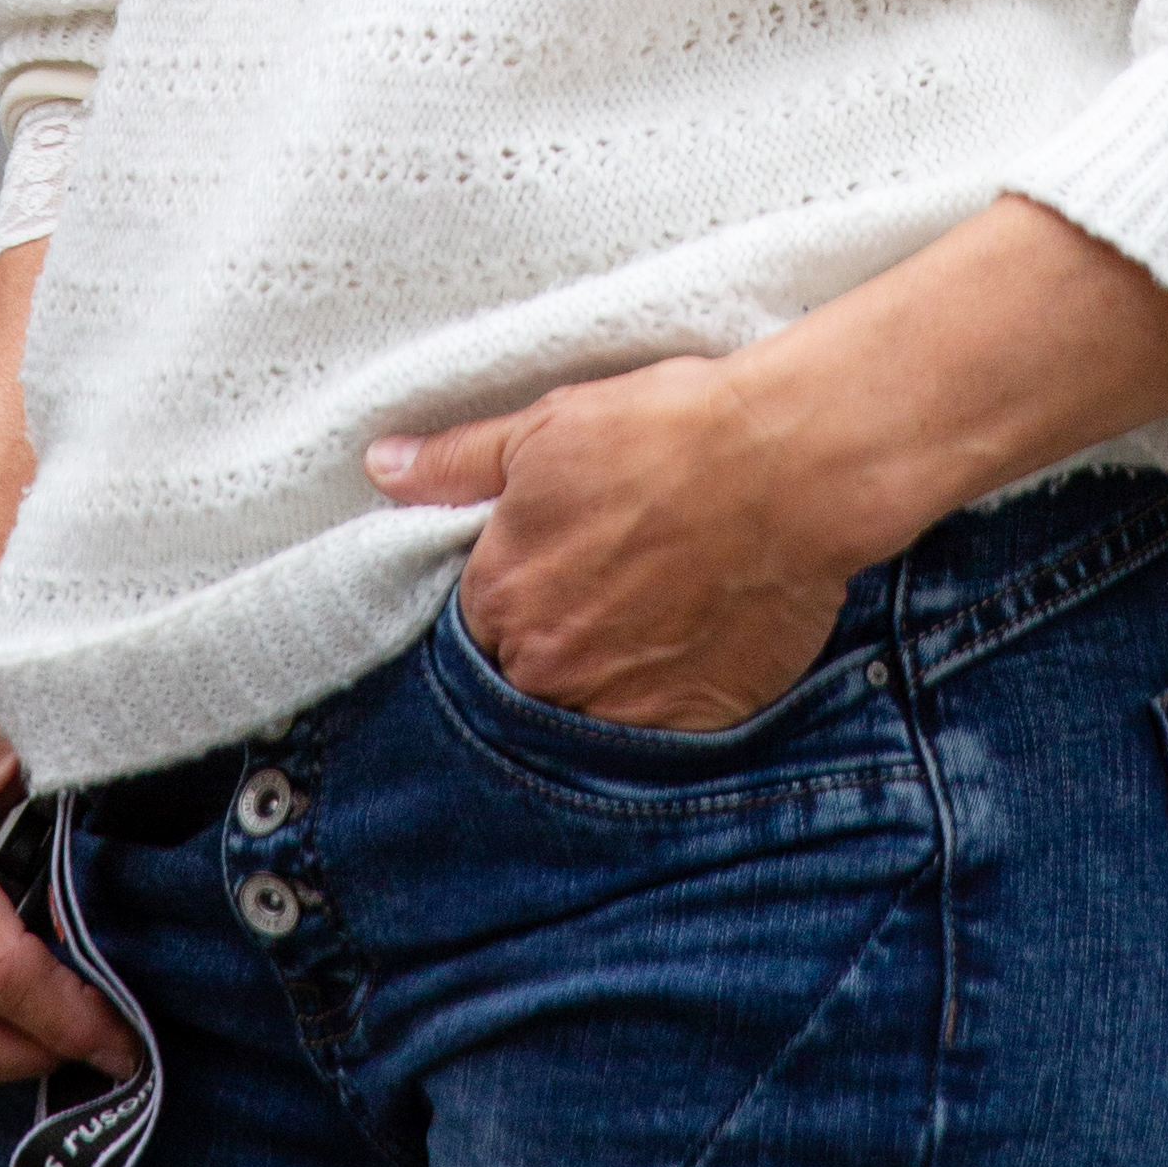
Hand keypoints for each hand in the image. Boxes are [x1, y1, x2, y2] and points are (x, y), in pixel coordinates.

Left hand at [367, 353, 854, 734]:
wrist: (787, 465)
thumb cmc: (666, 434)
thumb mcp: (547, 428)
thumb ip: (458, 462)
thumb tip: (381, 467)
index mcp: (501, 596)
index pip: (473, 629)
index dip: (506, 604)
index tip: (547, 576)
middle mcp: (548, 667)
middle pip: (525, 680)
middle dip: (553, 647)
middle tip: (605, 595)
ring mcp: (619, 707)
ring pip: (587, 714)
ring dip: (604, 681)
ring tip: (649, 621)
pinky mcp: (690, 727)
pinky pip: (658, 738)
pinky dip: (666, 706)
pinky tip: (689, 650)